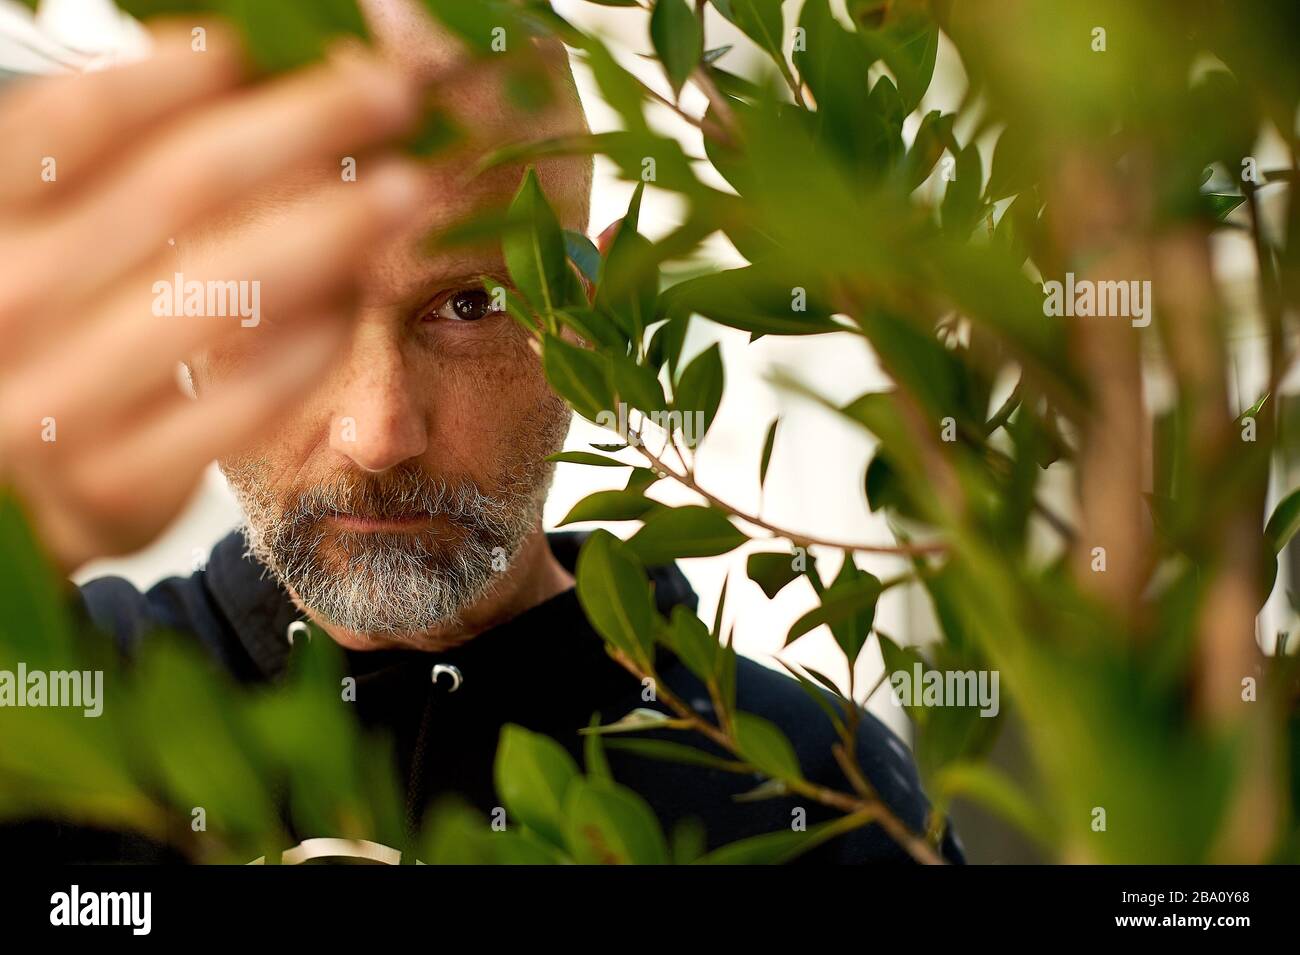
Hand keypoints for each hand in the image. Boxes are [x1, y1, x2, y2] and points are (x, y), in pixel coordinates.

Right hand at [0, 23, 424, 571]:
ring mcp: (59, 403)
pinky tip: (358, 301)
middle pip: (178, 189)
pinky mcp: (120, 482)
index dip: (169, 76)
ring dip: (331, 229)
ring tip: (406, 189)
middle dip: (303, 128)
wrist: (25, 496)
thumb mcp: (62, 247)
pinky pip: (240, 402)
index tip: (250, 48)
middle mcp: (10, 308)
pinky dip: (310, 344)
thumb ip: (122, 173)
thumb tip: (230, 64)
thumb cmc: (63, 343)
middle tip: (393, 94)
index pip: (74, 125)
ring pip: (220, 291)